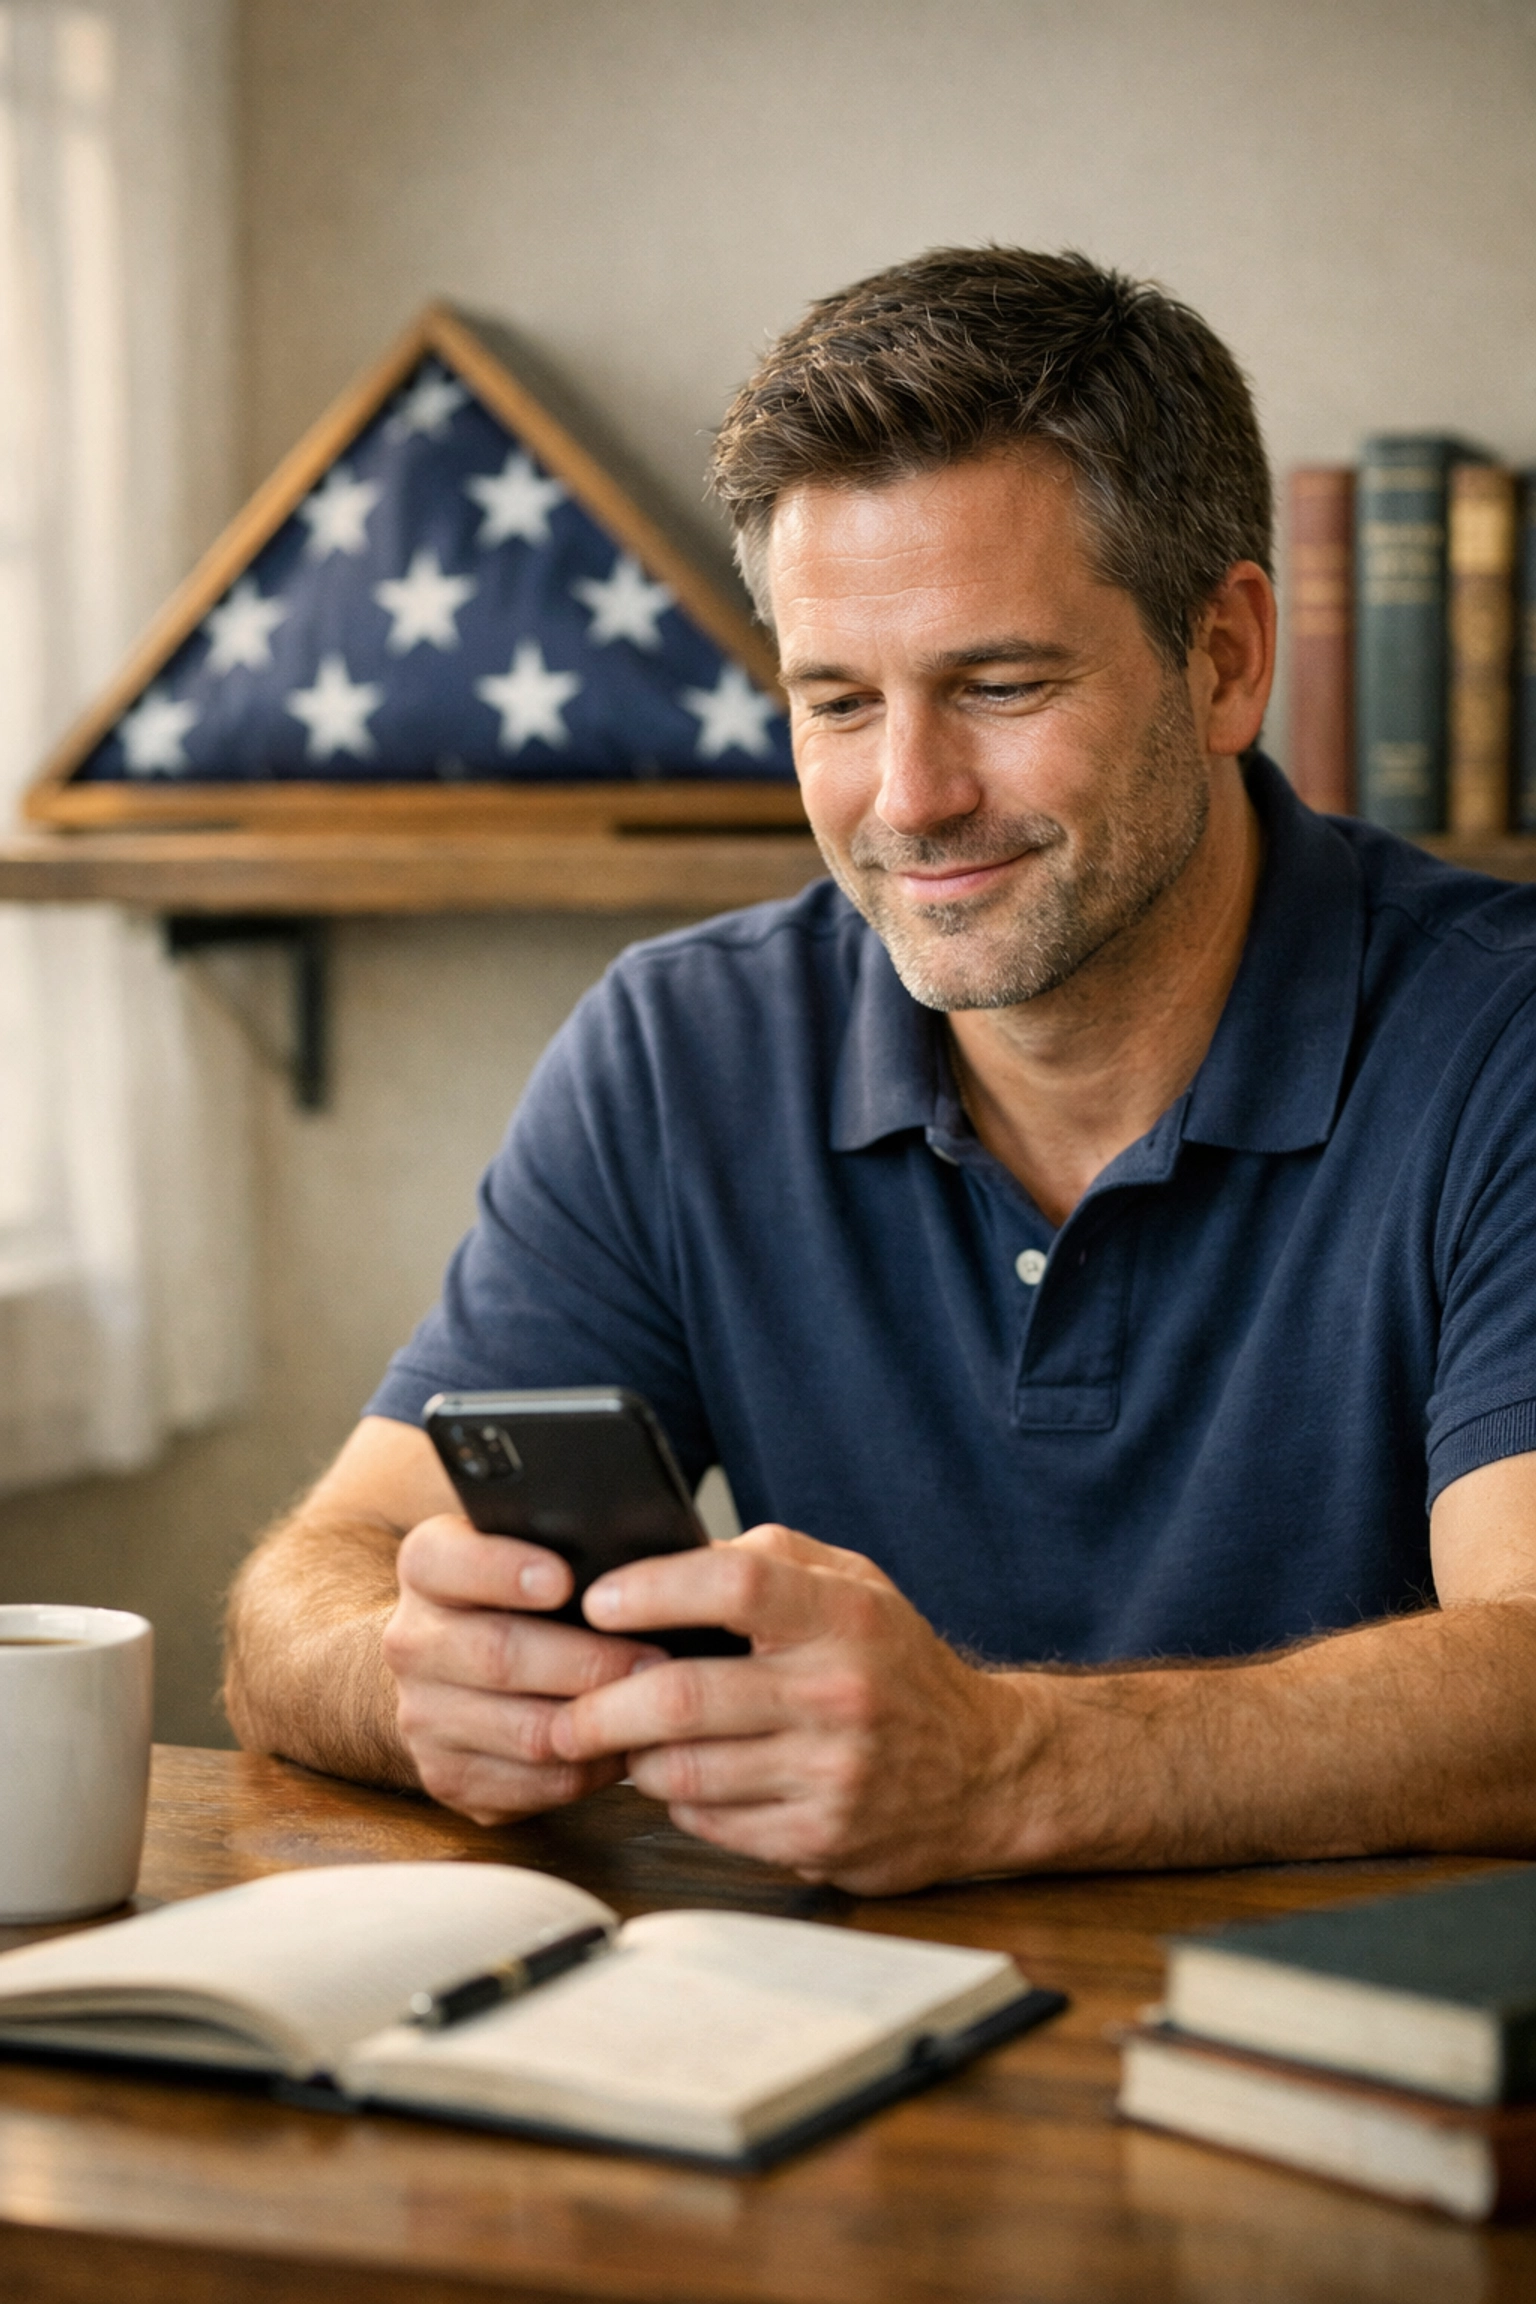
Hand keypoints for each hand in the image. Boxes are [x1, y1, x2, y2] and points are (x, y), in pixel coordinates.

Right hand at [381, 1514, 665, 1825]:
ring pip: (526, 1732)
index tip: (563, 1580)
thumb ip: (561, 1540)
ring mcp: (422, 1718)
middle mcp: (412, 1642)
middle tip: (655, 1660)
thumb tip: (645, 1563)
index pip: (446, 1562)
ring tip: (655, 1708)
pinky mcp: (449, 1778)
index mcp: (425, 1568)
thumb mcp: (523, 1546)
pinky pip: (537, 1784)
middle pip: (500, 1656)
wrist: (450, 1665)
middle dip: (589, 1662)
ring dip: (600, 1724)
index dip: (503, 1571)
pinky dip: (592, 1769)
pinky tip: (626, 1746)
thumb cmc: (517, 1595)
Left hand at [548, 1524, 1034, 1892]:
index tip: (597, 1600)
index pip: (734, 1587)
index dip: (652, 1590)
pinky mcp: (820, 1840)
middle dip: (600, 1706)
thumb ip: (770, 1561)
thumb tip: (666, 1558)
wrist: (987, 1770)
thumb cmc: (899, 1666)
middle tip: (562, 1707)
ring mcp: (831, 1775)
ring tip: (620, 1740)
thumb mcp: (856, 1586)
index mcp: (846, 1617)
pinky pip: (710, 1822)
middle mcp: (840, 1695)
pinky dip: (679, 1801)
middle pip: (684, 1697)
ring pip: (684, 1772)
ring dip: (634, 1759)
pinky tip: (684, 1779)